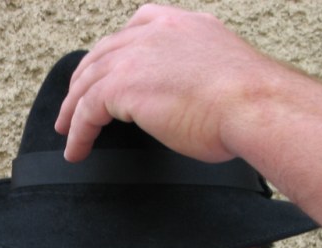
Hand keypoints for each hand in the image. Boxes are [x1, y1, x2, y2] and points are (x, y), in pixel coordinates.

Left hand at [55, 4, 275, 162]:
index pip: (138, 24)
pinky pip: (86, 111)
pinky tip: (76, 149)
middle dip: (84, 80)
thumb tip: (196, 96)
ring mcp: (136, 56)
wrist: (256, 105)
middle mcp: (156, 33)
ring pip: (89, 82)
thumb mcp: (224, 71)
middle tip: (73, 104)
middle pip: (103, 53)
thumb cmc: (253, 100)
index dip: (114, 49)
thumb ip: (199, 73)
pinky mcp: (123, 86)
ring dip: (72, 109)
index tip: (104, 66)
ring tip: (66, 131)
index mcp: (183, 24)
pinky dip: (77, 132)